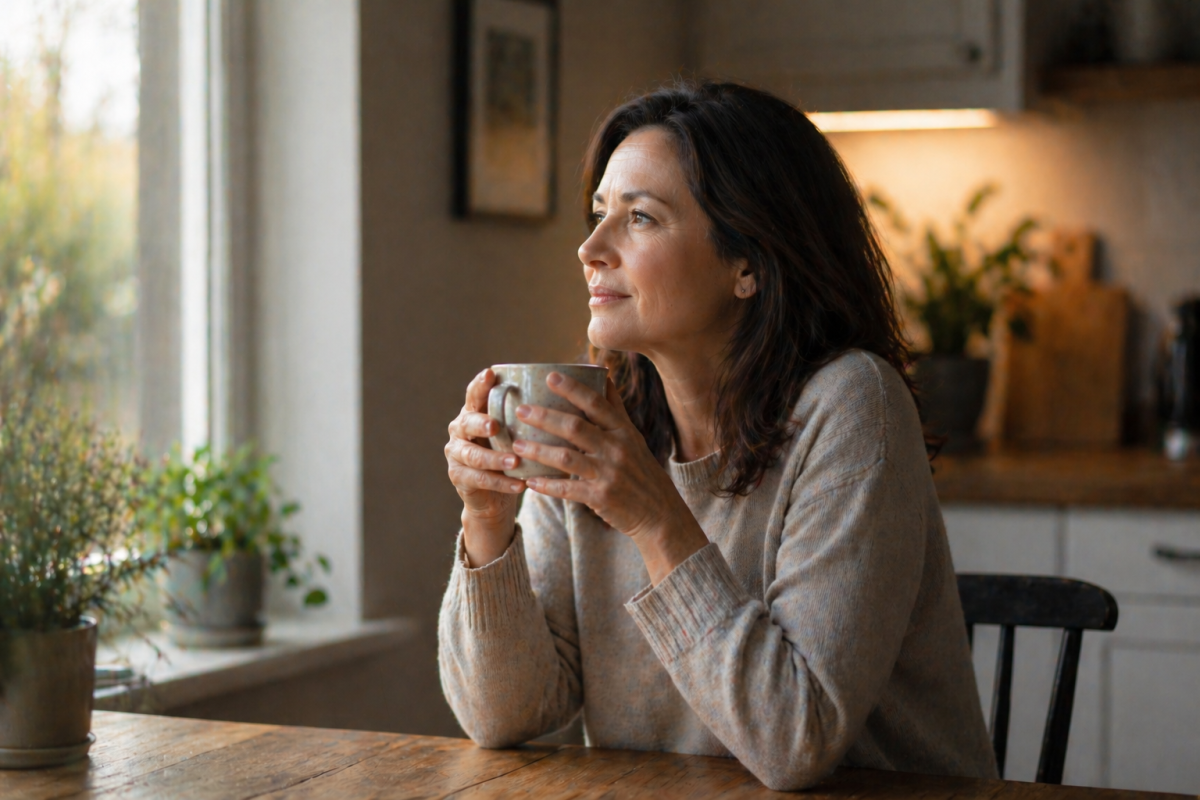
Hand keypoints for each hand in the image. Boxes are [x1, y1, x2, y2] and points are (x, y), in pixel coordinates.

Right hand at [445, 368, 526, 565]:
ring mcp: (456, 454)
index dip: (480, 384)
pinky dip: (501, 483)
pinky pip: (479, 480)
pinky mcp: (458, 477)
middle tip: (495, 425)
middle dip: (481, 423)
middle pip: (467, 422)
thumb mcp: (517, 433)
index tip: (491, 374)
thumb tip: (571, 396)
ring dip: (494, 459)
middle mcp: (461, 429)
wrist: (493, 496)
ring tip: (515, 461)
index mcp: (475, 412)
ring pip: (473, 455)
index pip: (474, 394)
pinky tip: (519, 486)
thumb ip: (529, 417)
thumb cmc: (511, 455)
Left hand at [513, 371, 708, 584]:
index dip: (573, 389)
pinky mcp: (601, 497)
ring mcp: (609, 474)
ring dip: (539, 451)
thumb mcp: (633, 437)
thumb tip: (603, 376)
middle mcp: (617, 449)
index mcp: (623, 431)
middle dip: (545, 417)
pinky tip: (530, 481)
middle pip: (576, 427)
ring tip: (516, 446)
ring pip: (567, 458)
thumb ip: (614, 409)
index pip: (596, 403)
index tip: (550, 376)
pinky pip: (568, 489)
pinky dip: (547, 485)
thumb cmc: (640, 470)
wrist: (658, 512)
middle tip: (520, 410)